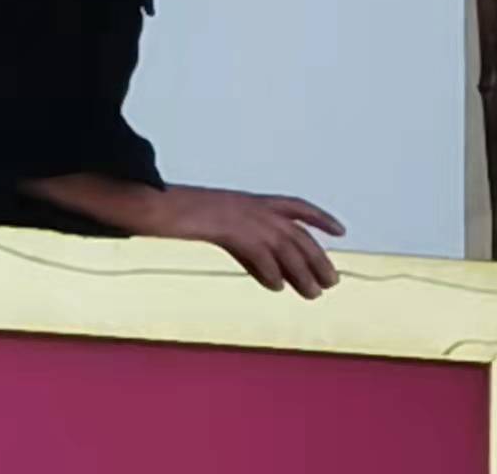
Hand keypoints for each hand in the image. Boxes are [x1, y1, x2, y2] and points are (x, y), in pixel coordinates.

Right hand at [143, 185, 345, 299]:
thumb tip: (276, 280)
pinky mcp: (229, 229)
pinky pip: (257, 252)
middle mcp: (253, 207)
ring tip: (314, 294)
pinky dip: (270, 271)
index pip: (296, 207)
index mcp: (252, 201)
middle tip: (332, 283)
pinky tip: (277, 287)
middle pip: (296, 234)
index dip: (320, 217)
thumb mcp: (221, 227)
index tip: (341, 231)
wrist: (155, 202)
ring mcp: (241, 216)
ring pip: (282, 246)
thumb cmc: (184, 215)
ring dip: (300, 272)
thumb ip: (250, 250)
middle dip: (317, 258)